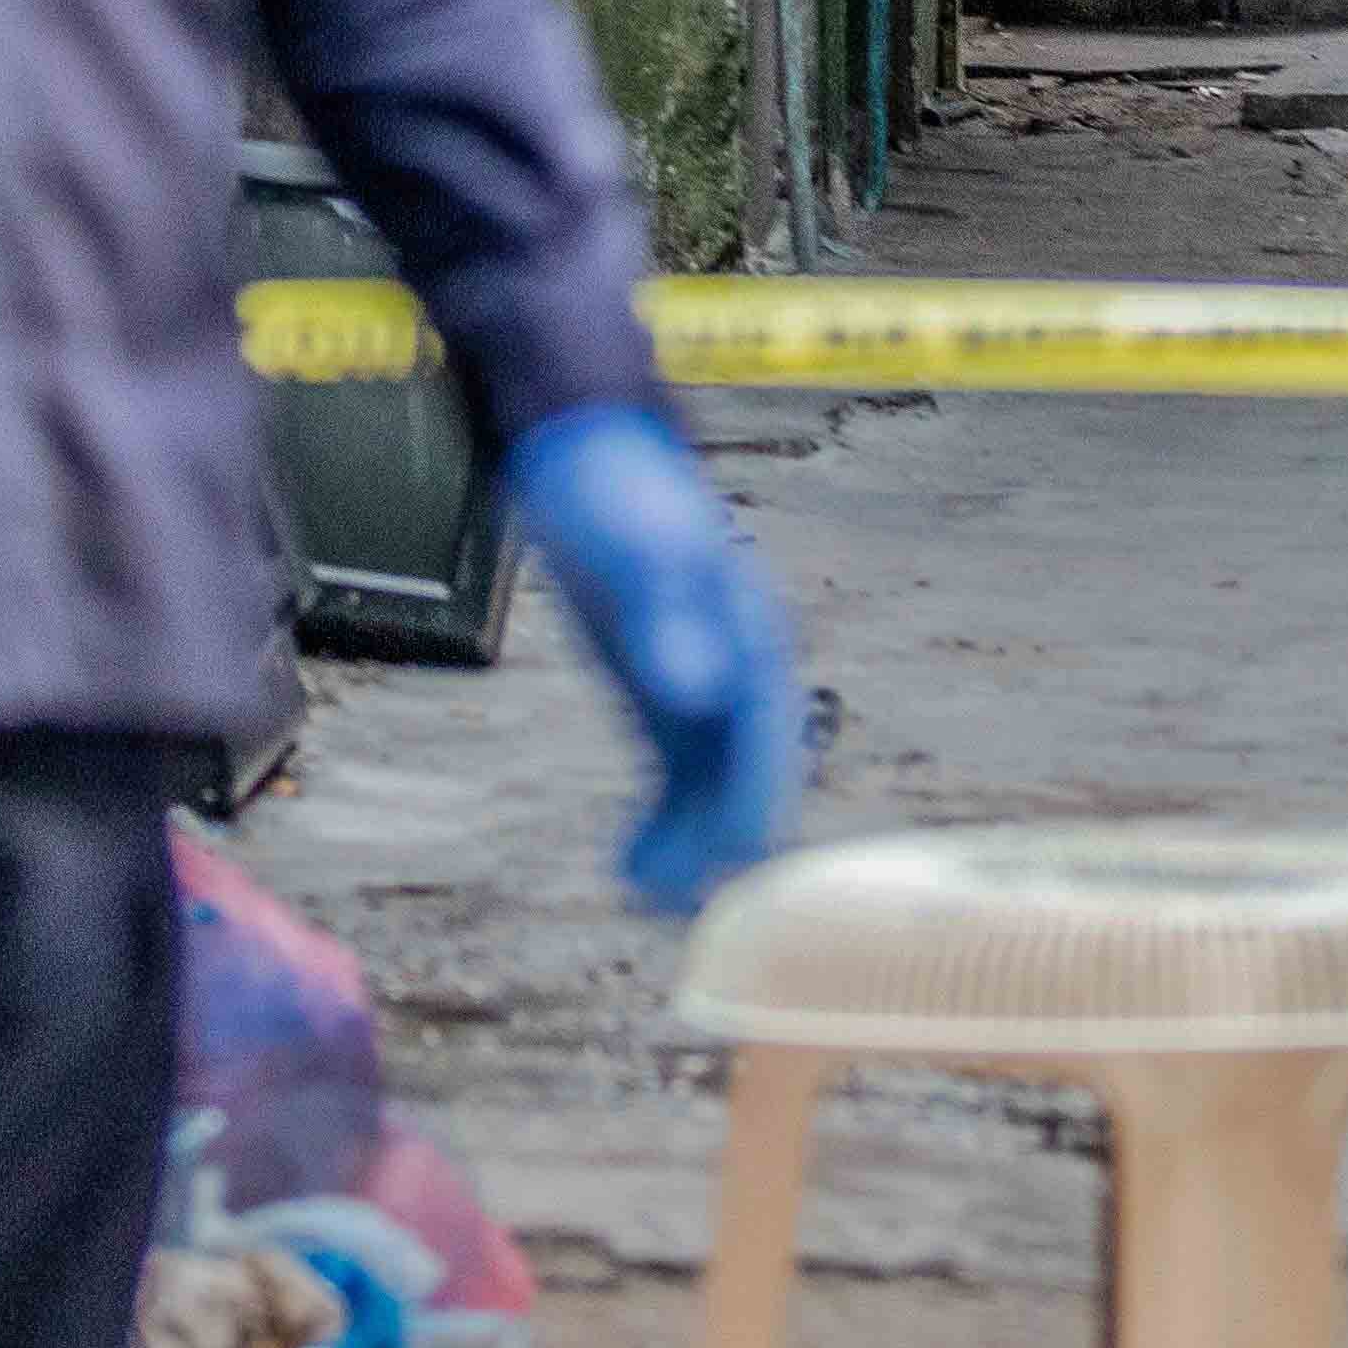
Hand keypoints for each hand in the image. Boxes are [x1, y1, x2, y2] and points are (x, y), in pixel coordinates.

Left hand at [506, 404, 808, 911]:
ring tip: (643, 893)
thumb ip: (669, 622)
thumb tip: (698, 695)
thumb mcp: (637, 554)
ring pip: (709, 778)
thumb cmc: (615, 493)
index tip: (737, 853)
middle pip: (744, 765)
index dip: (752, 791)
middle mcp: (737, 663)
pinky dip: (660, 816)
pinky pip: (673, 767)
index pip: (764, 729)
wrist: (584, 450)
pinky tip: (630, 861)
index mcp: (750, 631)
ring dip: (686, 835)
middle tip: (672, 897)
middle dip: (717, 830)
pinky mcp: (660, 686)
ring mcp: (700, 676)